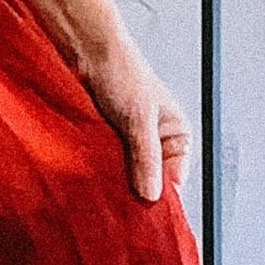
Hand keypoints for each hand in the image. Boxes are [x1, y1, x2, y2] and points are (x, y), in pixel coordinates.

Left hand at [77, 35, 191, 200]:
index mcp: (176, 135)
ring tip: (104, 190)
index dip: (159, 196)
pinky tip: (91, 178)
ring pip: (125, 174)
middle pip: (149, 180)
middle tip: (120, 206)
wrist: (87, 51)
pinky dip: (99, 171)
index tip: (143, 213)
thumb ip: (147, 157)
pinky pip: (106, 164)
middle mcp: (155, 142)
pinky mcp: (106, 141)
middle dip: (135, 190)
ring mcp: (129, 143)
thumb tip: (152, 194)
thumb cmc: (122, 72)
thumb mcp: (139, 118)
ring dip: (114, 180)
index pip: (174, 179)